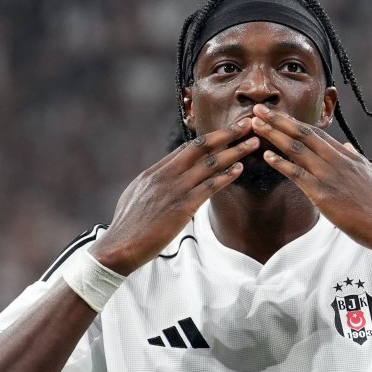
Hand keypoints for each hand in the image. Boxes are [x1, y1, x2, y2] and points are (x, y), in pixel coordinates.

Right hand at [92, 118, 259, 274]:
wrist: (119, 247)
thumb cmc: (127, 228)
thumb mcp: (136, 198)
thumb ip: (152, 186)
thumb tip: (163, 181)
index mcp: (153, 173)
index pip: (185, 149)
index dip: (208, 139)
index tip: (225, 132)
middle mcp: (165, 176)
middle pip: (200, 147)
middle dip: (225, 134)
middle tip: (245, 124)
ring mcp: (174, 190)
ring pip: (210, 164)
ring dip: (234, 151)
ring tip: (253, 143)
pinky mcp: (183, 207)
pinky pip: (210, 187)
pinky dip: (227, 175)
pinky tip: (240, 169)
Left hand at [251, 103, 371, 259]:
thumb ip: (358, 160)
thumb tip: (347, 147)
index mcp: (349, 157)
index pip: (317, 135)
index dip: (295, 124)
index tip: (279, 115)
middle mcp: (338, 160)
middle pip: (303, 134)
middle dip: (279, 120)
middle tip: (259, 109)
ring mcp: (330, 176)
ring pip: (297, 149)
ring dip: (274, 135)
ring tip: (255, 124)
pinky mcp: (323, 194)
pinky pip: (297, 174)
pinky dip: (280, 163)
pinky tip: (266, 156)